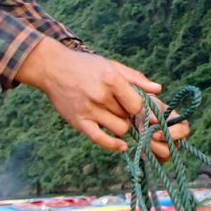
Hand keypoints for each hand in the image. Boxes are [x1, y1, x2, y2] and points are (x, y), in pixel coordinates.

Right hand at [17, 37, 164, 153]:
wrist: (51, 67)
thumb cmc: (85, 65)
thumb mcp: (111, 65)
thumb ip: (136, 78)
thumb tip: (158, 89)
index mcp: (111, 79)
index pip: (138, 103)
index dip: (143, 108)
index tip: (141, 107)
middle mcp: (101, 96)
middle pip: (130, 116)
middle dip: (131, 115)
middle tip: (126, 110)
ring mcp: (88, 110)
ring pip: (120, 129)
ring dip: (122, 125)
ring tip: (116, 116)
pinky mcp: (78, 121)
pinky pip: (100, 139)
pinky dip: (113, 144)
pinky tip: (121, 145)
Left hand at [140, 105, 190, 161]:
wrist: (139, 117)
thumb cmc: (148, 109)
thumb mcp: (149, 106)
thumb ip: (151, 112)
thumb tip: (154, 120)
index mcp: (180, 124)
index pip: (183, 131)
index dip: (171, 134)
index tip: (155, 133)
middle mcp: (178, 139)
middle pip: (171, 149)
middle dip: (155, 144)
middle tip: (144, 135)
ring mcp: (170, 149)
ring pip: (163, 157)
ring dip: (149, 147)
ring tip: (141, 135)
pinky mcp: (160, 157)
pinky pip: (154, 160)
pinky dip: (145, 152)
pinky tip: (141, 142)